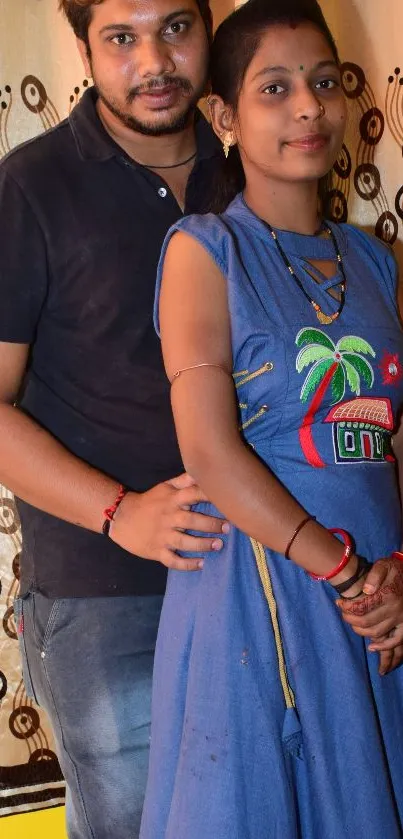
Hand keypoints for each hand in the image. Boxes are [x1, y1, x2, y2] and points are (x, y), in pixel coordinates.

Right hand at [110, 473, 228, 570]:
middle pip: (191, 521)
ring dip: (202, 544)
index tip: (226, 499)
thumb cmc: (149, 501)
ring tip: (218, 545)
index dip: (209, 496)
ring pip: (184, 542)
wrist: (121, 517)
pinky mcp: (156, 551)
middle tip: (227, 528)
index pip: (192, 494)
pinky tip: (201, 564)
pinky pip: (172, 560)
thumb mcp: (164, 487)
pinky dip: (187, 564)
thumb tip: (202, 471)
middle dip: (210, 524)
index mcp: (172, 500)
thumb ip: (184, 480)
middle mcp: (168, 518)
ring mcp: (162, 536)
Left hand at [336, 556, 402, 674]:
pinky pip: (396, 641)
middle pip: (366, 622)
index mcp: (388, 594)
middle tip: (343, 613)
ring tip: (352, 623)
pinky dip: (383, 646)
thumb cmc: (394, 569)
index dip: (346, 607)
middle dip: (350, 618)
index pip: (361, 606)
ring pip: (377, 633)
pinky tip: (372, 647)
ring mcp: (401, 619)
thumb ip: (374, 575)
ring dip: (361, 631)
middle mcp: (395, 609)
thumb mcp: (384, 565)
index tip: (339, 602)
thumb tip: (366, 590)